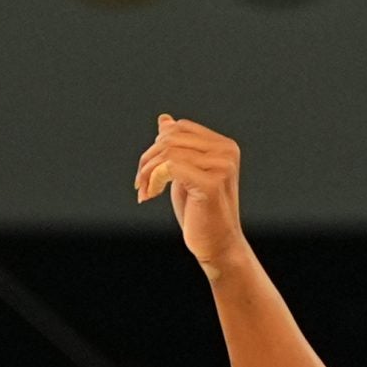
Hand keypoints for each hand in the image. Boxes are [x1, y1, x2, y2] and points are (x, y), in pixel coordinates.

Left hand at [136, 114, 245, 268]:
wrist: (218, 246)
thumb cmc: (201, 213)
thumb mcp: (185, 174)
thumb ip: (178, 148)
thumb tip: (164, 120)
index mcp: (225, 146)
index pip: (179, 128)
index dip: (157, 146)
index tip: (147, 171)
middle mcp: (227, 152)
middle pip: (171, 138)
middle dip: (148, 160)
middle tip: (139, 184)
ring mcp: (222, 167)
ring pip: (168, 152)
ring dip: (148, 172)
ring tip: (144, 191)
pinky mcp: (212, 184)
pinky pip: (170, 167)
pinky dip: (154, 179)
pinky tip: (150, 195)